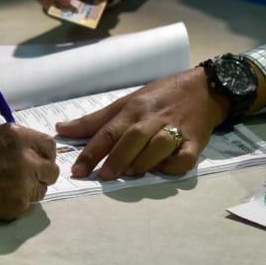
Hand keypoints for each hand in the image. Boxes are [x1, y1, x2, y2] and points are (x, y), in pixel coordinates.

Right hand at [0, 123, 58, 226]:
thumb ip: (10, 140)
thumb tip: (26, 146)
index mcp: (16, 136)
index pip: (48, 145)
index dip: (43, 153)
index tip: (37, 158)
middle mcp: (25, 157)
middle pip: (51, 169)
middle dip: (41, 172)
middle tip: (28, 175)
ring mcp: (23, 182)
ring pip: (43, 188)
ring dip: (32, 187)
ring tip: (12, 186)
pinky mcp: (18, 204)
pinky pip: (29, 203)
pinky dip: (19, 200)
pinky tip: (2, 196)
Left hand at [55, 68, 223, 178]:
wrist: (203, 88)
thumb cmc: (159, 97)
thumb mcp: (126, 102)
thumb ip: (95, 120)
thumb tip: (62, 130)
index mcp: (133, 109)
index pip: (108, 131)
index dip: (91, 151)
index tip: (77, 171)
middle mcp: (152, 118)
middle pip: (133, 137)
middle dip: (117, 157)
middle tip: (103, 176)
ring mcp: (176, 129)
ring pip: (160, 145)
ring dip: (144, 160)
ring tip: (130, 173)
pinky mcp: (196, 142)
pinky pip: (186, 157)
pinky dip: (174, 165)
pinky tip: (163, 169)